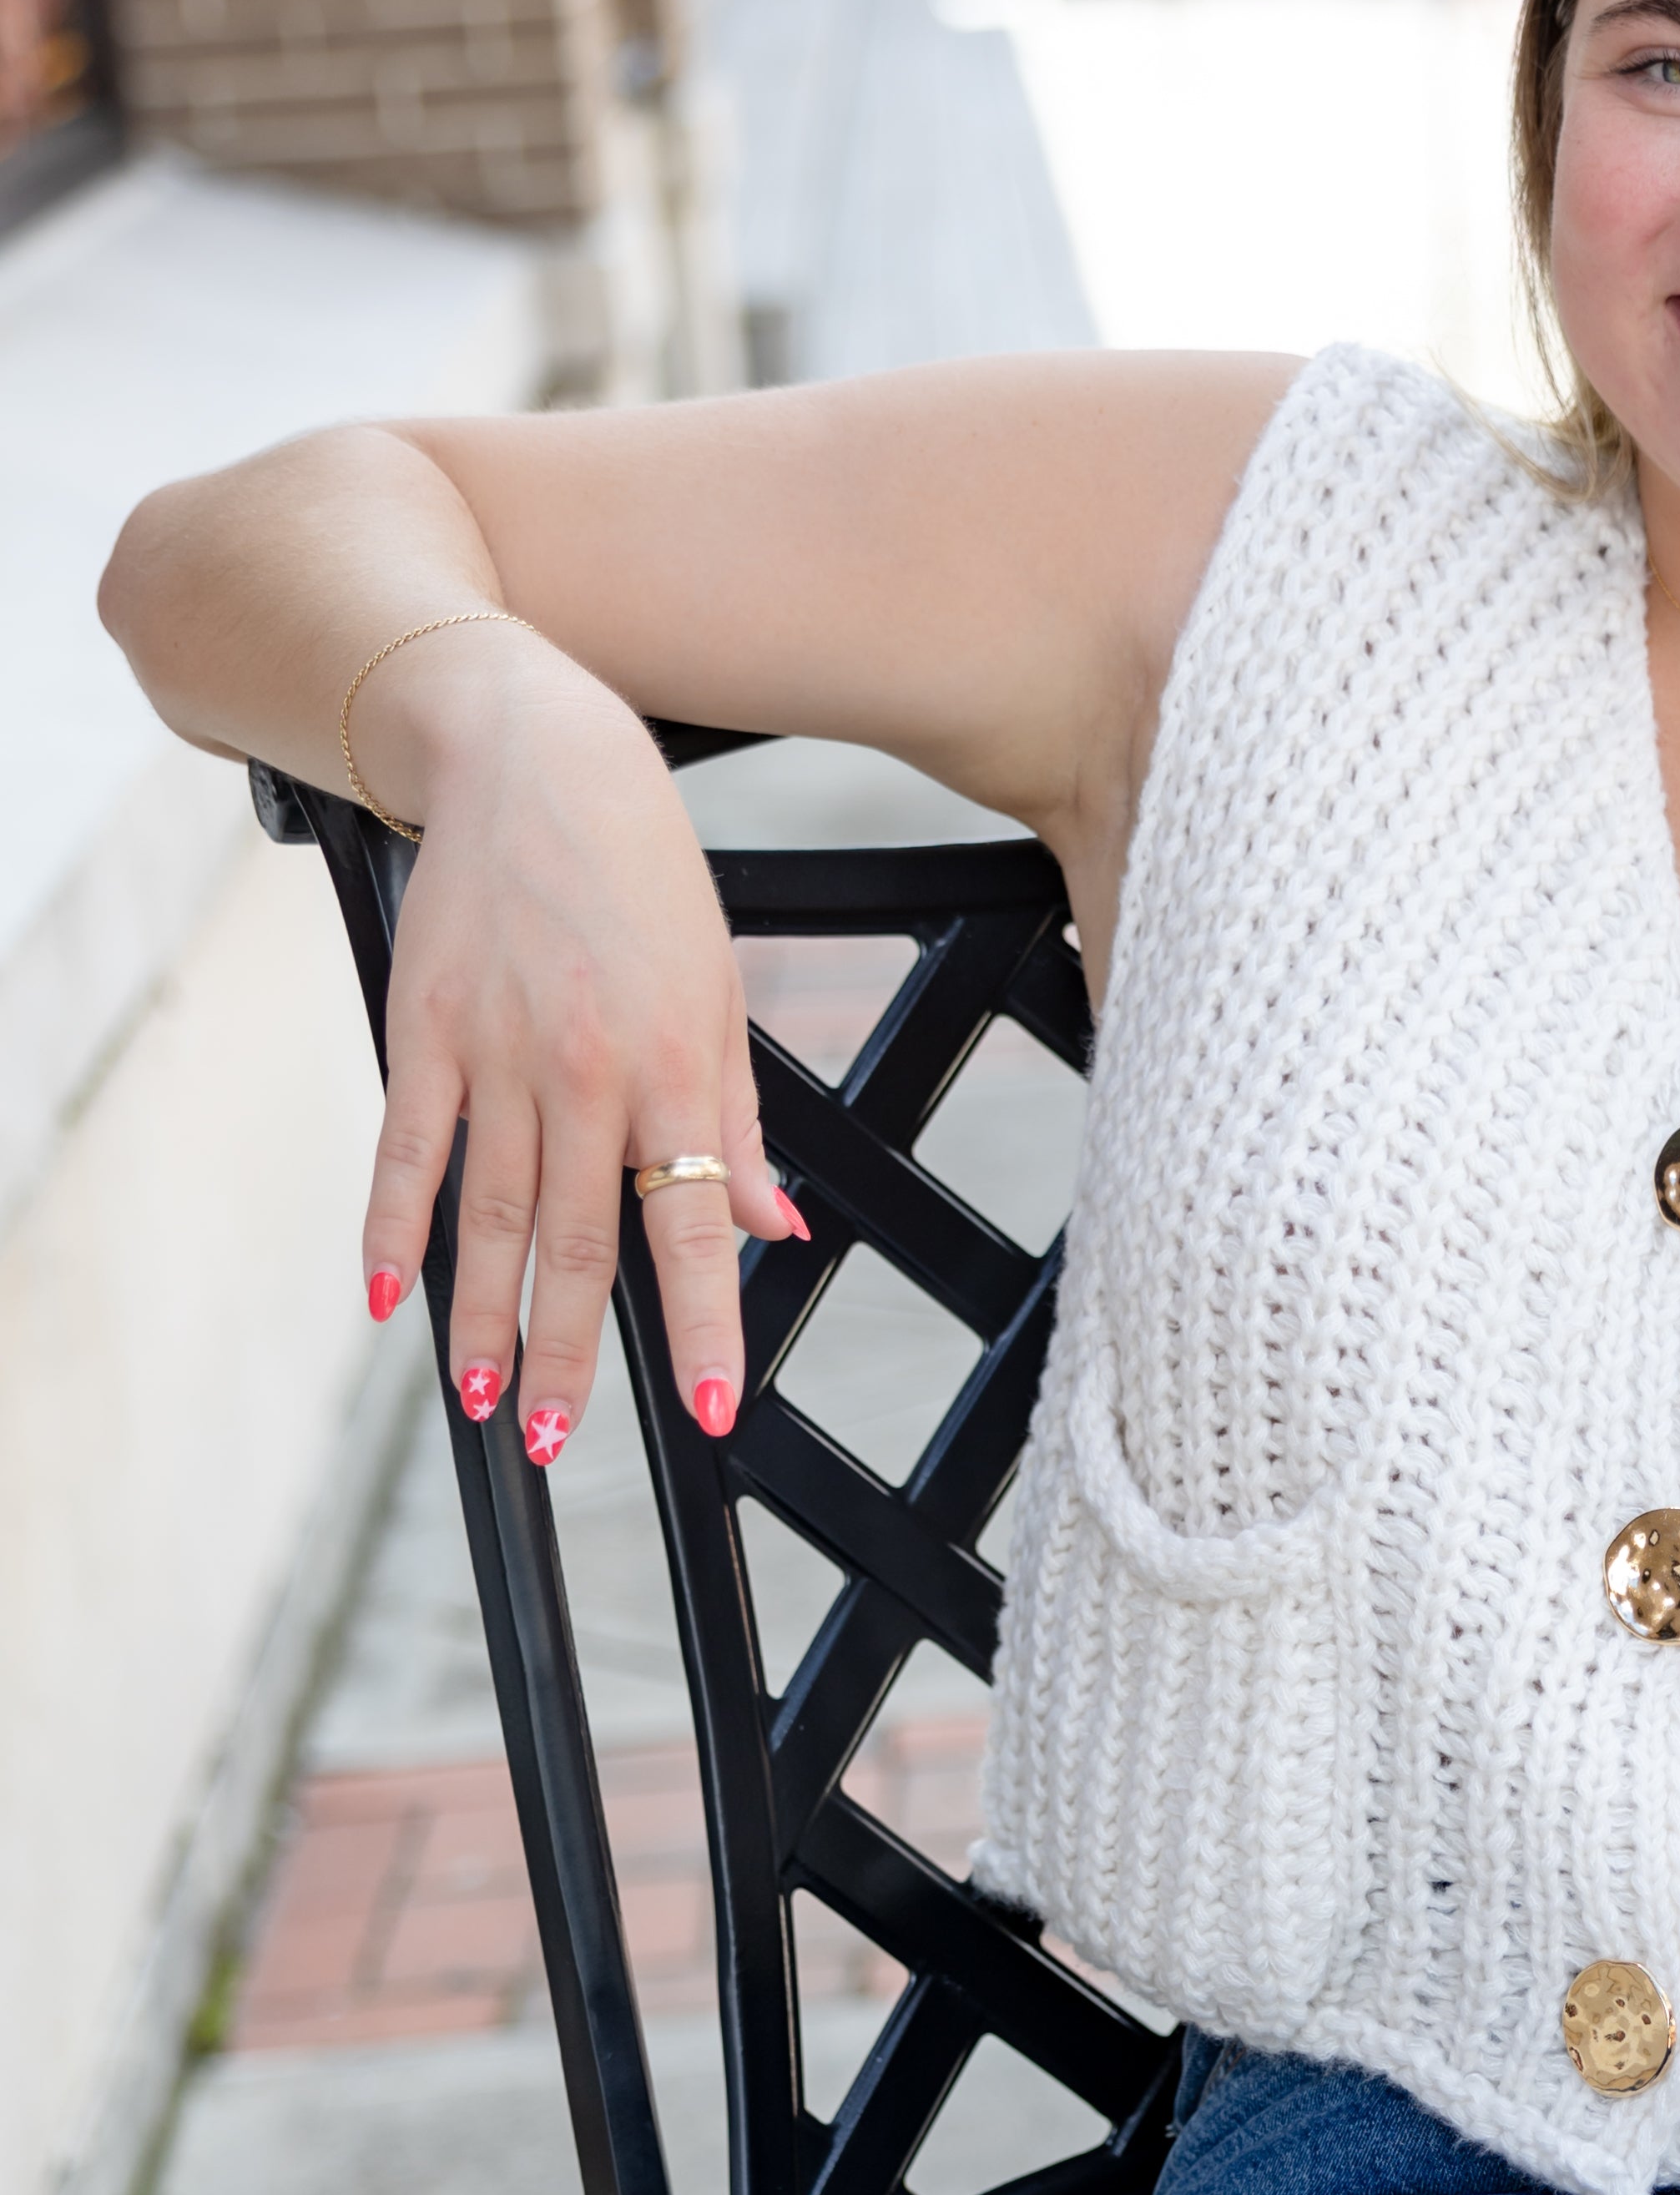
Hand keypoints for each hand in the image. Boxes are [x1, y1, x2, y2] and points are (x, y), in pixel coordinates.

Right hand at [357, 642, 806, 1462]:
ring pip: (487, 1215)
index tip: (705, 1407)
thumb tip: (778, 1231)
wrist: (533, 757)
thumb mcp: (721, 992)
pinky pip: (407, 1148)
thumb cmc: (645, 879)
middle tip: (549, 1438)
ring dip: (480, 1316)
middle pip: (574, 1242)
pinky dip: (391, 1225)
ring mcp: (496, 1052)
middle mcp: (587, 1071)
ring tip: (479, 1400)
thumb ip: (739, 1123)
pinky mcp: (423, 1027)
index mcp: (676, 1068)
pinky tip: (387, 1295)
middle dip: (563, 1352)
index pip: (692, 1224)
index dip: (701, 1323)